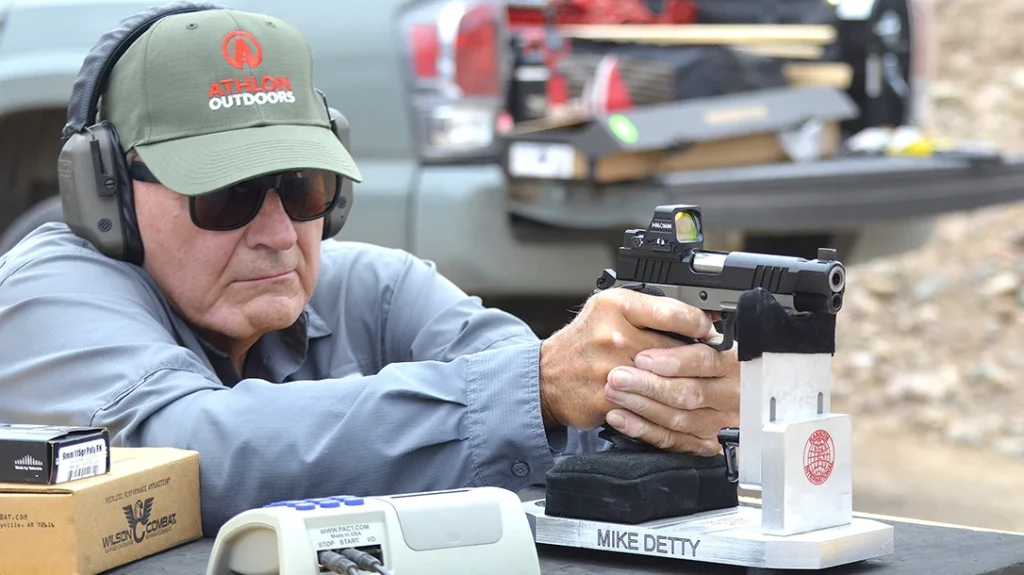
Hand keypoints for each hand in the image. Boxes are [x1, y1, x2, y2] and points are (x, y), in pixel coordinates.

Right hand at [538, 287, 717, 432]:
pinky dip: (664, 406)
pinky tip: (670, 404)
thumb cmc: (584, 342)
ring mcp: (610, 368)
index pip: (672, 312)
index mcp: (615, 306)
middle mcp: (612, 334)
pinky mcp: (609, 398)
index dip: (698, 324)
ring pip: (666, 380)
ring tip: (692, 385)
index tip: (708, 332)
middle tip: (706, 363)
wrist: (546, 376)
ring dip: (683, 385)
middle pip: (674, 349)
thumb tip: (697, 317)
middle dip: (695, 359)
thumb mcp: (609, 310)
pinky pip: (650, 404)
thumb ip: (648, 309)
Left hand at [602, 329, 738, 455]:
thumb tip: (666, 321)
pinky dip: (643, 429)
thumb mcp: (701, 337)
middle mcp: (730, 393)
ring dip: (641, 405)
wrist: (742, 397)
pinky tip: (620, 417)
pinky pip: (672, 440)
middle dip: (650, 385)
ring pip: (679, 418)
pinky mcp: (703, 443)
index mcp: (731, 361)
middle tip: (618, 376)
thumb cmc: (698, 358)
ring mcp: (718, 421)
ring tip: (613, 392)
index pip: (705, 360)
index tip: (643, 358)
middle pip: (690, 392)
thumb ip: (686, 329)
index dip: (674, 360)